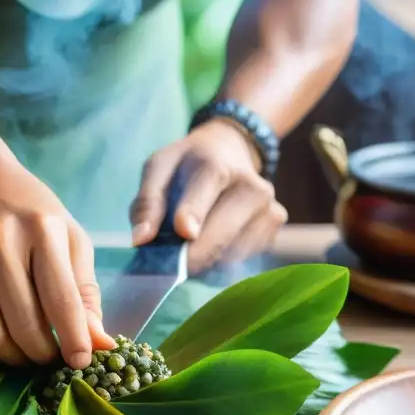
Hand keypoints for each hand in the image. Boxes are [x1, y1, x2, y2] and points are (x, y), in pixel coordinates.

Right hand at [0, 159, 114, 368]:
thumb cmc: (27, 215)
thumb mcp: (67, 238)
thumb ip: (85, 292)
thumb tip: (100, 344)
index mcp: (40, 229)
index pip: (61, 300)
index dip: (74, 340)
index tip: (81, 362)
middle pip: (25, 326)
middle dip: (43, 354)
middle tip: (49, 356)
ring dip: (13, 358)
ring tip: (25, 352)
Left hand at [130, 119, 287, 271]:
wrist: (230, 151)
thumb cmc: (187, 164)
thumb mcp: (158, 168)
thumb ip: (147, 202)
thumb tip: (140, 240)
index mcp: (217, 165)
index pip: (206, 191)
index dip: (193, 213)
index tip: (183, 231)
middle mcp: (253, 188)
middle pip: (219, 238)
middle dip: (188, 257)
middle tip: (168, 261)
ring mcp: (269, 211)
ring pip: (228, 259)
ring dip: (202, 262)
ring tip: (191, 242)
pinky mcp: (273, 232)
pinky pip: (239, 263)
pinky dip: (218, 263)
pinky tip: (212, 242)